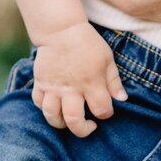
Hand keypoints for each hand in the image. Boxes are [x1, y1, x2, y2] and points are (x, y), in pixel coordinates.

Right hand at [32, 22, 125, 136]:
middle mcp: (71, 88)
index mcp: (91, 83)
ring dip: (60, 124)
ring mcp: (53, 86)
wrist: (61, 29)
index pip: (101, 110)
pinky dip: (44, 108)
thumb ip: (114, 81)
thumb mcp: (107, 59)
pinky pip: (38, 102)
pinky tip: (54, 106)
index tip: (105, 110)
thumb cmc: (88, 43)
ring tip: (68, 121)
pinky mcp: (40, 82)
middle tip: (88, 126)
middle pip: (74, 121)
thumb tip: (122, 100)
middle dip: (82, 130)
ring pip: (52, 115)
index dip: (106, 114)